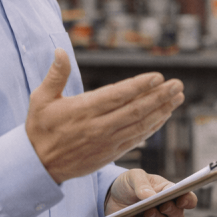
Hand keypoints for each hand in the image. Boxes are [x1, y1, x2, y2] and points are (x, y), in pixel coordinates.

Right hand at [26, 49, 184, 182]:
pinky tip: (164, 116)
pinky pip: (136, 139)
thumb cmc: (40, 129)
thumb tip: (61, 51)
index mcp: (83, 110)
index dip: (140, 86)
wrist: (38, 166)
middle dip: (160, 96)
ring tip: (178, 97)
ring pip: (140, 125)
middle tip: (177, 84)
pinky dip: (152, 128)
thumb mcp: (41, 99)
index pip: (118, 95)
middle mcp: (98, 126)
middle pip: (136, 110)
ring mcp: (107, 141)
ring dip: (162, 110)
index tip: (158, 77)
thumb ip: (55, 75)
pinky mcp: (111, 153)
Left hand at [106, 169, 197, 216]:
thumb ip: (142, 183)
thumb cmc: (129, 185)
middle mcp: (169, 212)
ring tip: (145, 212)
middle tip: (161, 206)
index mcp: (171, 194)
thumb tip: (150, 195)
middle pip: (178, 215)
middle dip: (170, 211)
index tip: (180, 199)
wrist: (111, 197)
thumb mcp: (133, 177)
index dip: (188, 200)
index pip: (188, 200)